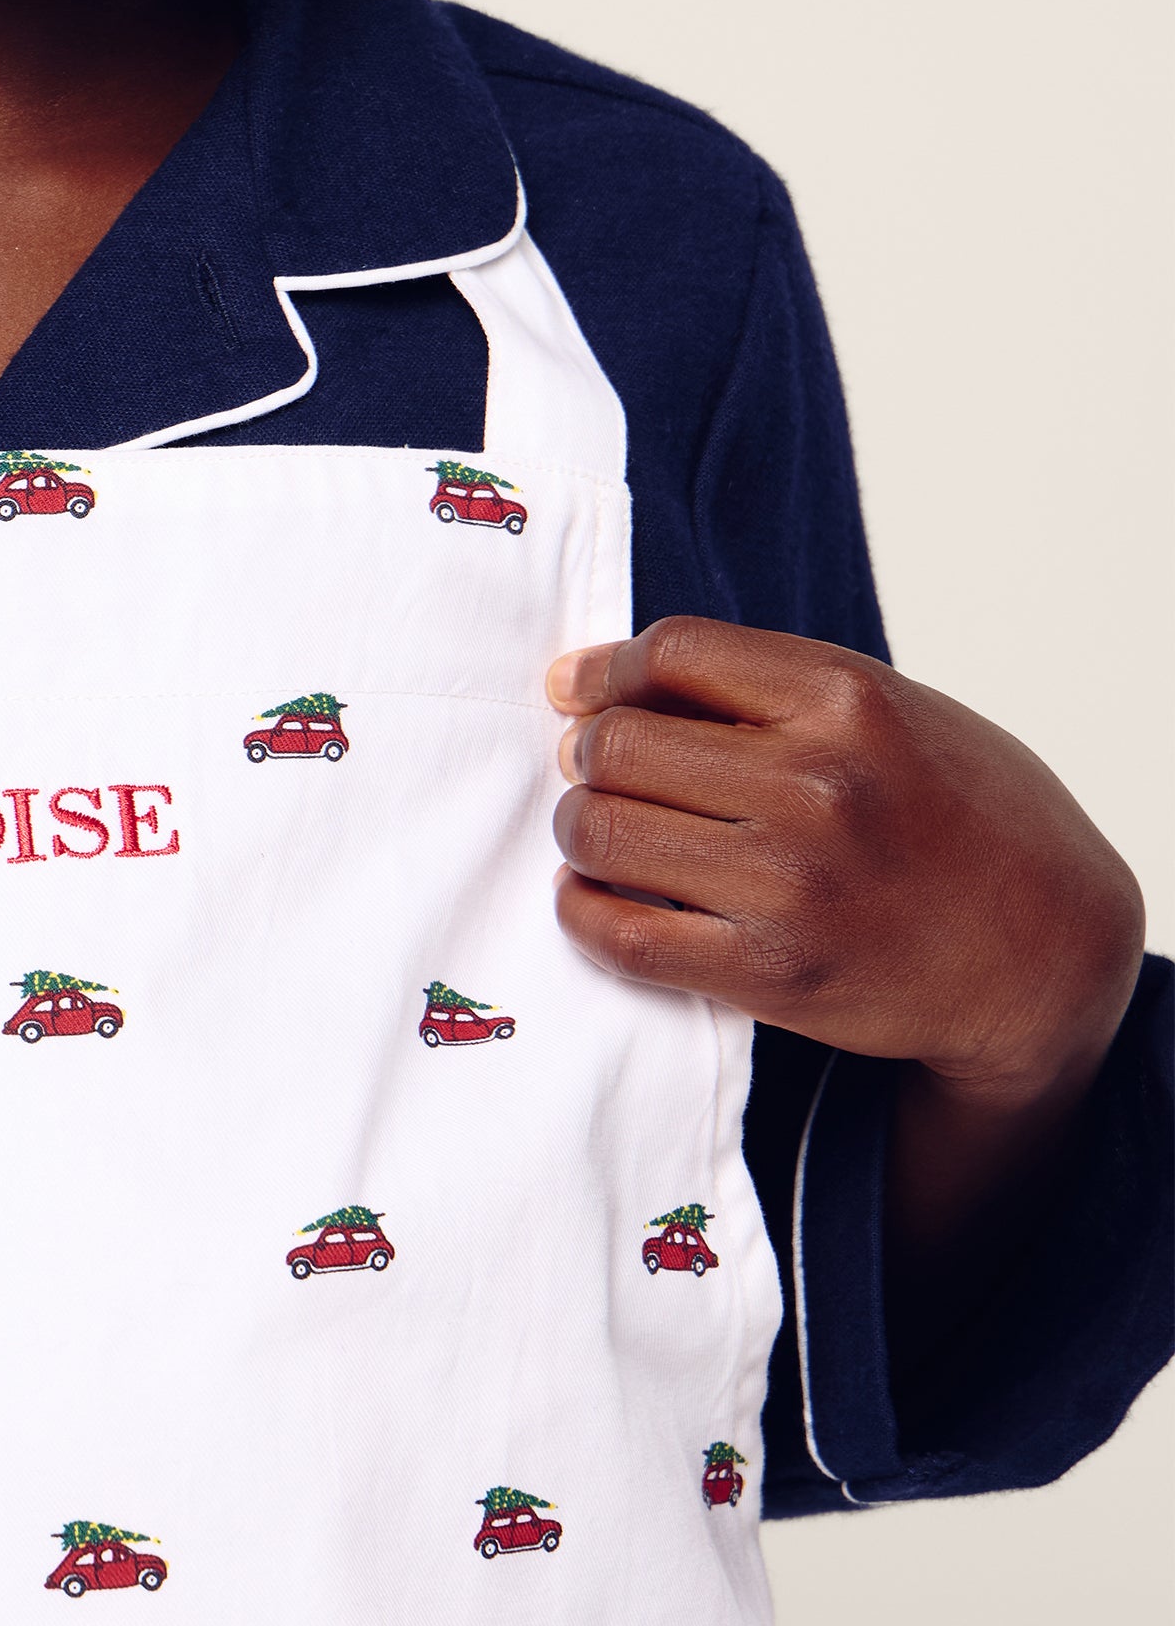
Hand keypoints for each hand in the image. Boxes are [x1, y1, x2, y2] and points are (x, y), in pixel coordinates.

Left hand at [546, 620, 1143, 1114]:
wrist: (1044, 948)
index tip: (584, 691)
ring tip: (602, 828)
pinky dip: (583, 911)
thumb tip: (595, 682)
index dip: (608, 671)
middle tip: (596, 769)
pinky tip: (595, 896)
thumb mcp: (884, 709)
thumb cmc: (955, 810)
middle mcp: (817, 785)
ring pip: (603, 831)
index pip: (671, 651)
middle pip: (618, 743)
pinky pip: (622, 934)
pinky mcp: (772, 973)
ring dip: (581, 826)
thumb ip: (760, 685)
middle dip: (587, 752)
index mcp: (845, 699)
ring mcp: (792, 884)